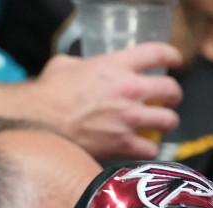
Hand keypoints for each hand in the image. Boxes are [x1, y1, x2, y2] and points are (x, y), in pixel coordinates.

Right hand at [31, 42, 183, 160]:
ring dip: (166, 123)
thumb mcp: (65, 65)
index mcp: (116, 66)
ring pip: (169, 120)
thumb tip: (86, 69)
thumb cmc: (48, 93)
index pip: (156, 53)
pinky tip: (141, 147)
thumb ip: (84, 65)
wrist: (38, 121)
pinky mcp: (124, 144)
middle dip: (173, 95)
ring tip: (158, 124)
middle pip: (171, 89)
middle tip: (168, 100)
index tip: (175, 62)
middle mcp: (129, 90)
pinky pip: (151, 149)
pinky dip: (148, 149)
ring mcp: (130, 118)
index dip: (171, 57)